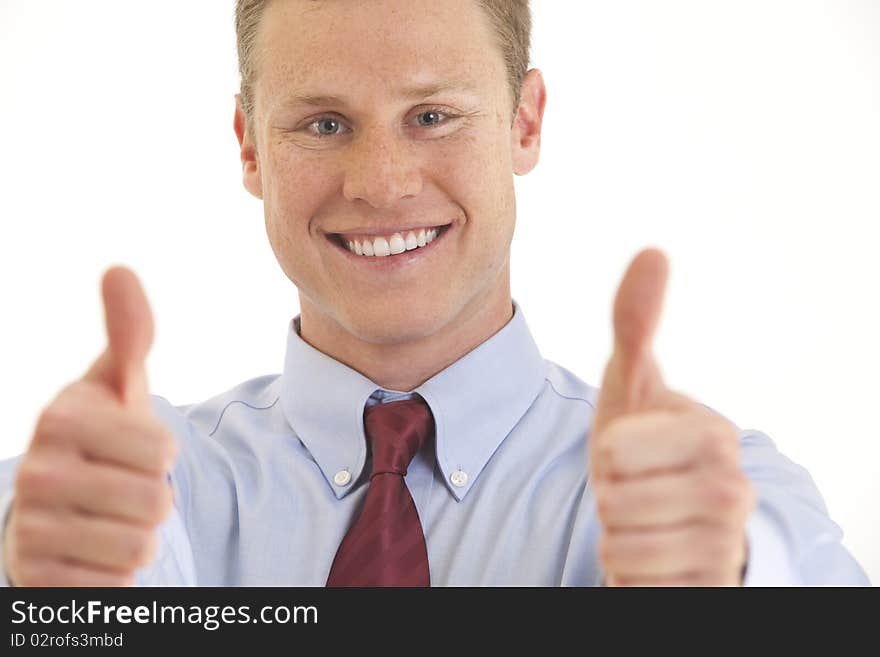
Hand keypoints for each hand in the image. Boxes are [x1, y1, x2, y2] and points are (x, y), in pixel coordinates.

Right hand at [3, 267, 176, 585]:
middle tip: (124, 486)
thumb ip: (128, 334)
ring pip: (140, 546)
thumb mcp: (116, 384)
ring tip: (111, 518)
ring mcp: (31, 528)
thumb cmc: (99, 438)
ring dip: (140, 535)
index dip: (163, 453)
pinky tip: (94, 553)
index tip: (135, 448)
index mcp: (60, 417)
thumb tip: (119, 269)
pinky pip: (116, 585)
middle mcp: (36, 471)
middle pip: (155, 500)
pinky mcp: (36, 578)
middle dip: (154, 497)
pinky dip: (119, 573)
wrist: (55, 507)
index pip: (163, 448)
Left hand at [591, 249, 756, 585]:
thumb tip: (654, 250)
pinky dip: (628, 576)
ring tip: (640, 522)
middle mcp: (732, 492)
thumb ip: (636, 322)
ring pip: (623, 550)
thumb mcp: (630, 385)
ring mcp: (725, 547)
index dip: (608, 454)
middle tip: (632, 490)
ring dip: (615, 538)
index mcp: (713, 435)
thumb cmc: (643, 447)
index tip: (629, 453)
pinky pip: (637, 588)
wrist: (662, 519)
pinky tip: (651, 559)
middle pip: (616, 503)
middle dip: (608, 499)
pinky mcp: (711, 590)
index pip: (617, 452)